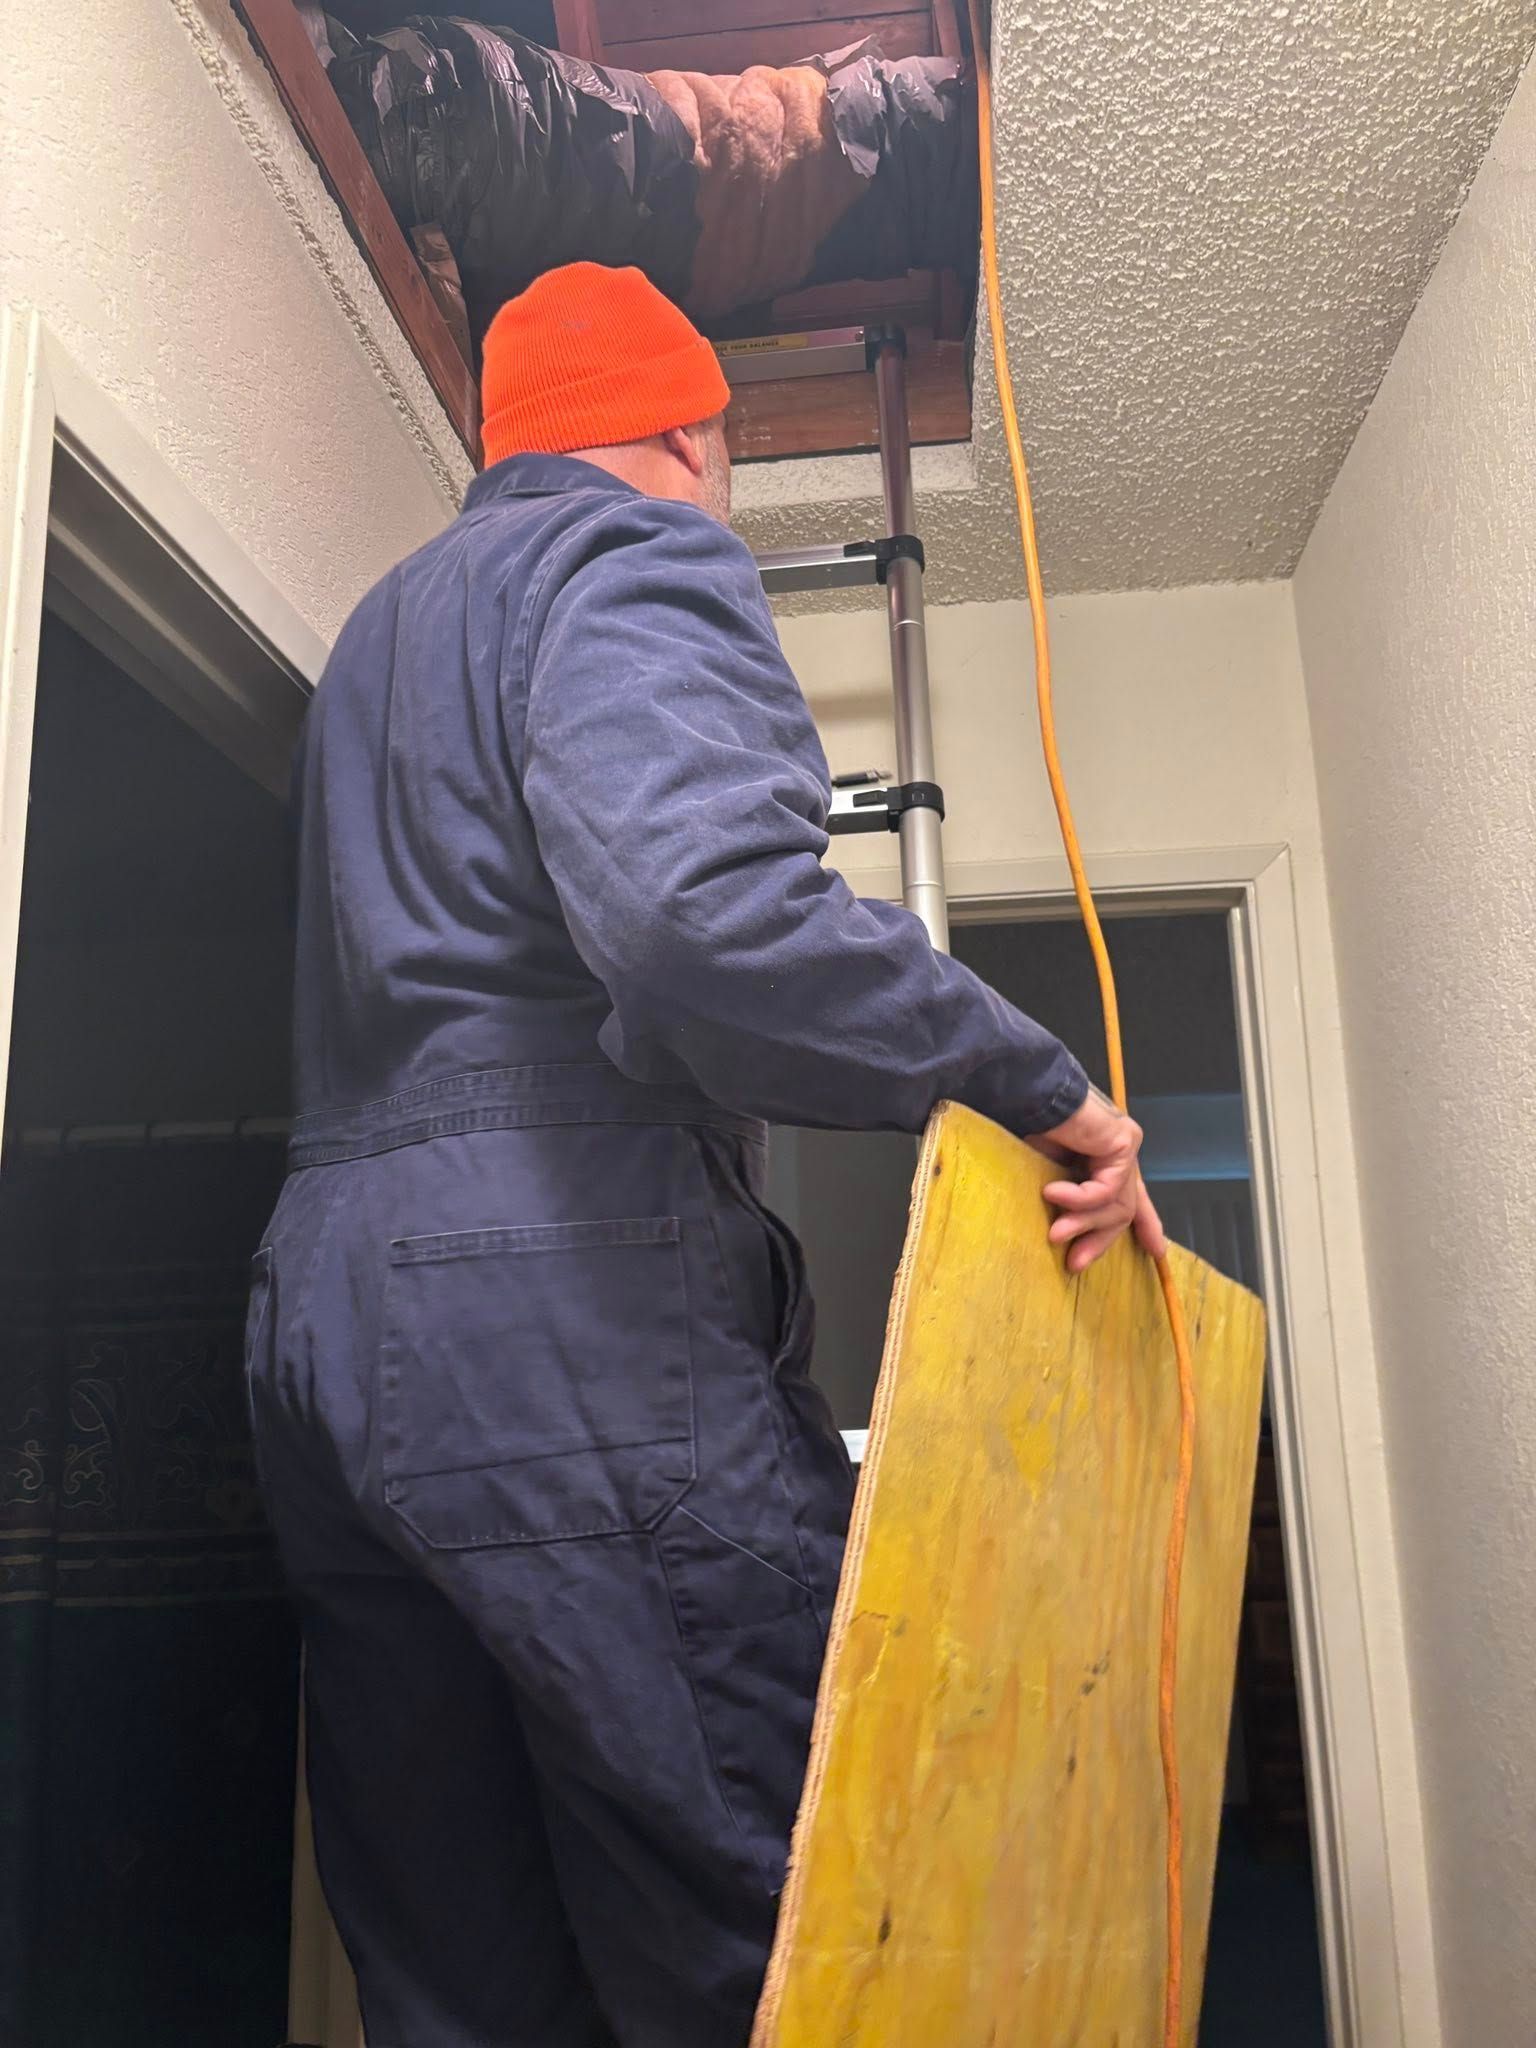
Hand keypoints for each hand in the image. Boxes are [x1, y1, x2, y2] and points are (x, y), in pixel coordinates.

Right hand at [1030, 1088, 1166, 1273]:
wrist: (1026, 1094)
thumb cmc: (1029, 1129)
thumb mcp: (1051, 1175)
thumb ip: (1071, 1200)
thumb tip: (1066, 1234)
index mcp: (1106, 1159)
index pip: (1132, 1196)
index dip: (1147, 1224)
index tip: (1156, 1251)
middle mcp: (1122, 1152)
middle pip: (1125, 1209)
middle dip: (1100, 1239)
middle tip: (1075, 1264)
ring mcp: (1125, 1146)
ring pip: (1117, 1205)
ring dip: (1083, 1224)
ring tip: (1054, 1234)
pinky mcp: (1123, 1143)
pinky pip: (1107, 1189)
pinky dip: (1079, 1198)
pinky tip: (1052, 1193)